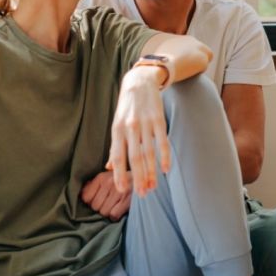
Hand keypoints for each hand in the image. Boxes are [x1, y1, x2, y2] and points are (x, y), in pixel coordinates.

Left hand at [81, 171, 131, 220]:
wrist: (143, 178)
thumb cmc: (122, 180)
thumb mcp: (107, 177)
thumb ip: (94, 184)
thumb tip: (81, 195)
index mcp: (101, 177)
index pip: (85, 197)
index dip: (90, 202)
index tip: (97, 200)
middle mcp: (109, 183)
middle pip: (95, 206)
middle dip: (100, 208)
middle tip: (107, 204)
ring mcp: (119, 192)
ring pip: (104, 212)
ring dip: (108, 212)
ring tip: (114, 206)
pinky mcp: (128, 200)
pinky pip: (114, 215)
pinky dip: (116, 216)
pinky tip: (120, 209)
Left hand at [108, 66, 171, 196]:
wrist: (140, 81)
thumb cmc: (127, 107)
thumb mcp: (116, 123)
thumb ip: (115, 146)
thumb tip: (110, 167)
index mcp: (117, 130)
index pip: (118, 157)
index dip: (119, 174)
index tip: (122, 190)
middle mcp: (129, 128)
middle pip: (134, 158)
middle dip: (138, 178)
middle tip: (142, 194)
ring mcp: (144, 123)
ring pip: (148, 153)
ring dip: (151, 172)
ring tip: (153, 187)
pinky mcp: (158, 119)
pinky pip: (162, 141)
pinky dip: (164, 156)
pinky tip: (166, 169)